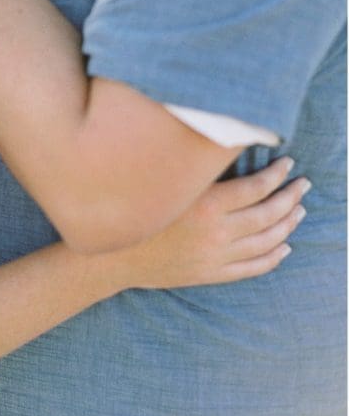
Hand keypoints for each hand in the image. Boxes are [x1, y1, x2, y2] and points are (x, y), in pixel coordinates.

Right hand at [114, 156, 308, 288]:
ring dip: (287, 225)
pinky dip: (273, 257)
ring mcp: (215, 256)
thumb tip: (224, 140)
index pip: (255, 188)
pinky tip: (284, 246)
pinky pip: (252, 268)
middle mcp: (215, 232)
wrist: (111, 255)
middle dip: (290, 198)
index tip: (287, 163)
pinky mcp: (210, 274)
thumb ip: (195, 165)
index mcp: (205, 204)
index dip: (276, 175)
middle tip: (303, 185)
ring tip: (298, 211)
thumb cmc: (134, 208)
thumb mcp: (164, 181)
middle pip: (267, 214)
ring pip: (265, 241)